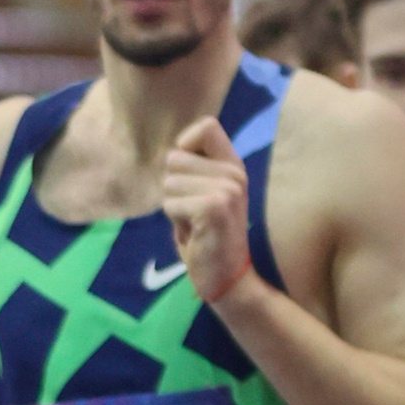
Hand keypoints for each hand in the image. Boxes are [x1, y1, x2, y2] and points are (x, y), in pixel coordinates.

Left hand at [159, 114, 253, 307]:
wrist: (227, 278)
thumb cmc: (206, 237)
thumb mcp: (203, 195)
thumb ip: (193, 171)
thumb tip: (172, 153)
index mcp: (233, 165)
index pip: (206, 126)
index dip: (184, 147)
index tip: (189, 177)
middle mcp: (234, 173)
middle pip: (174, 158)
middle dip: (174, 188)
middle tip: (194, 213)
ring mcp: (227, 189)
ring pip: (169, 183)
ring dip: (174, 207)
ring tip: (195, 224)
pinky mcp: (214, 208)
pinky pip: (170, 203)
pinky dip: (175, 221)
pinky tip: (195, 233)